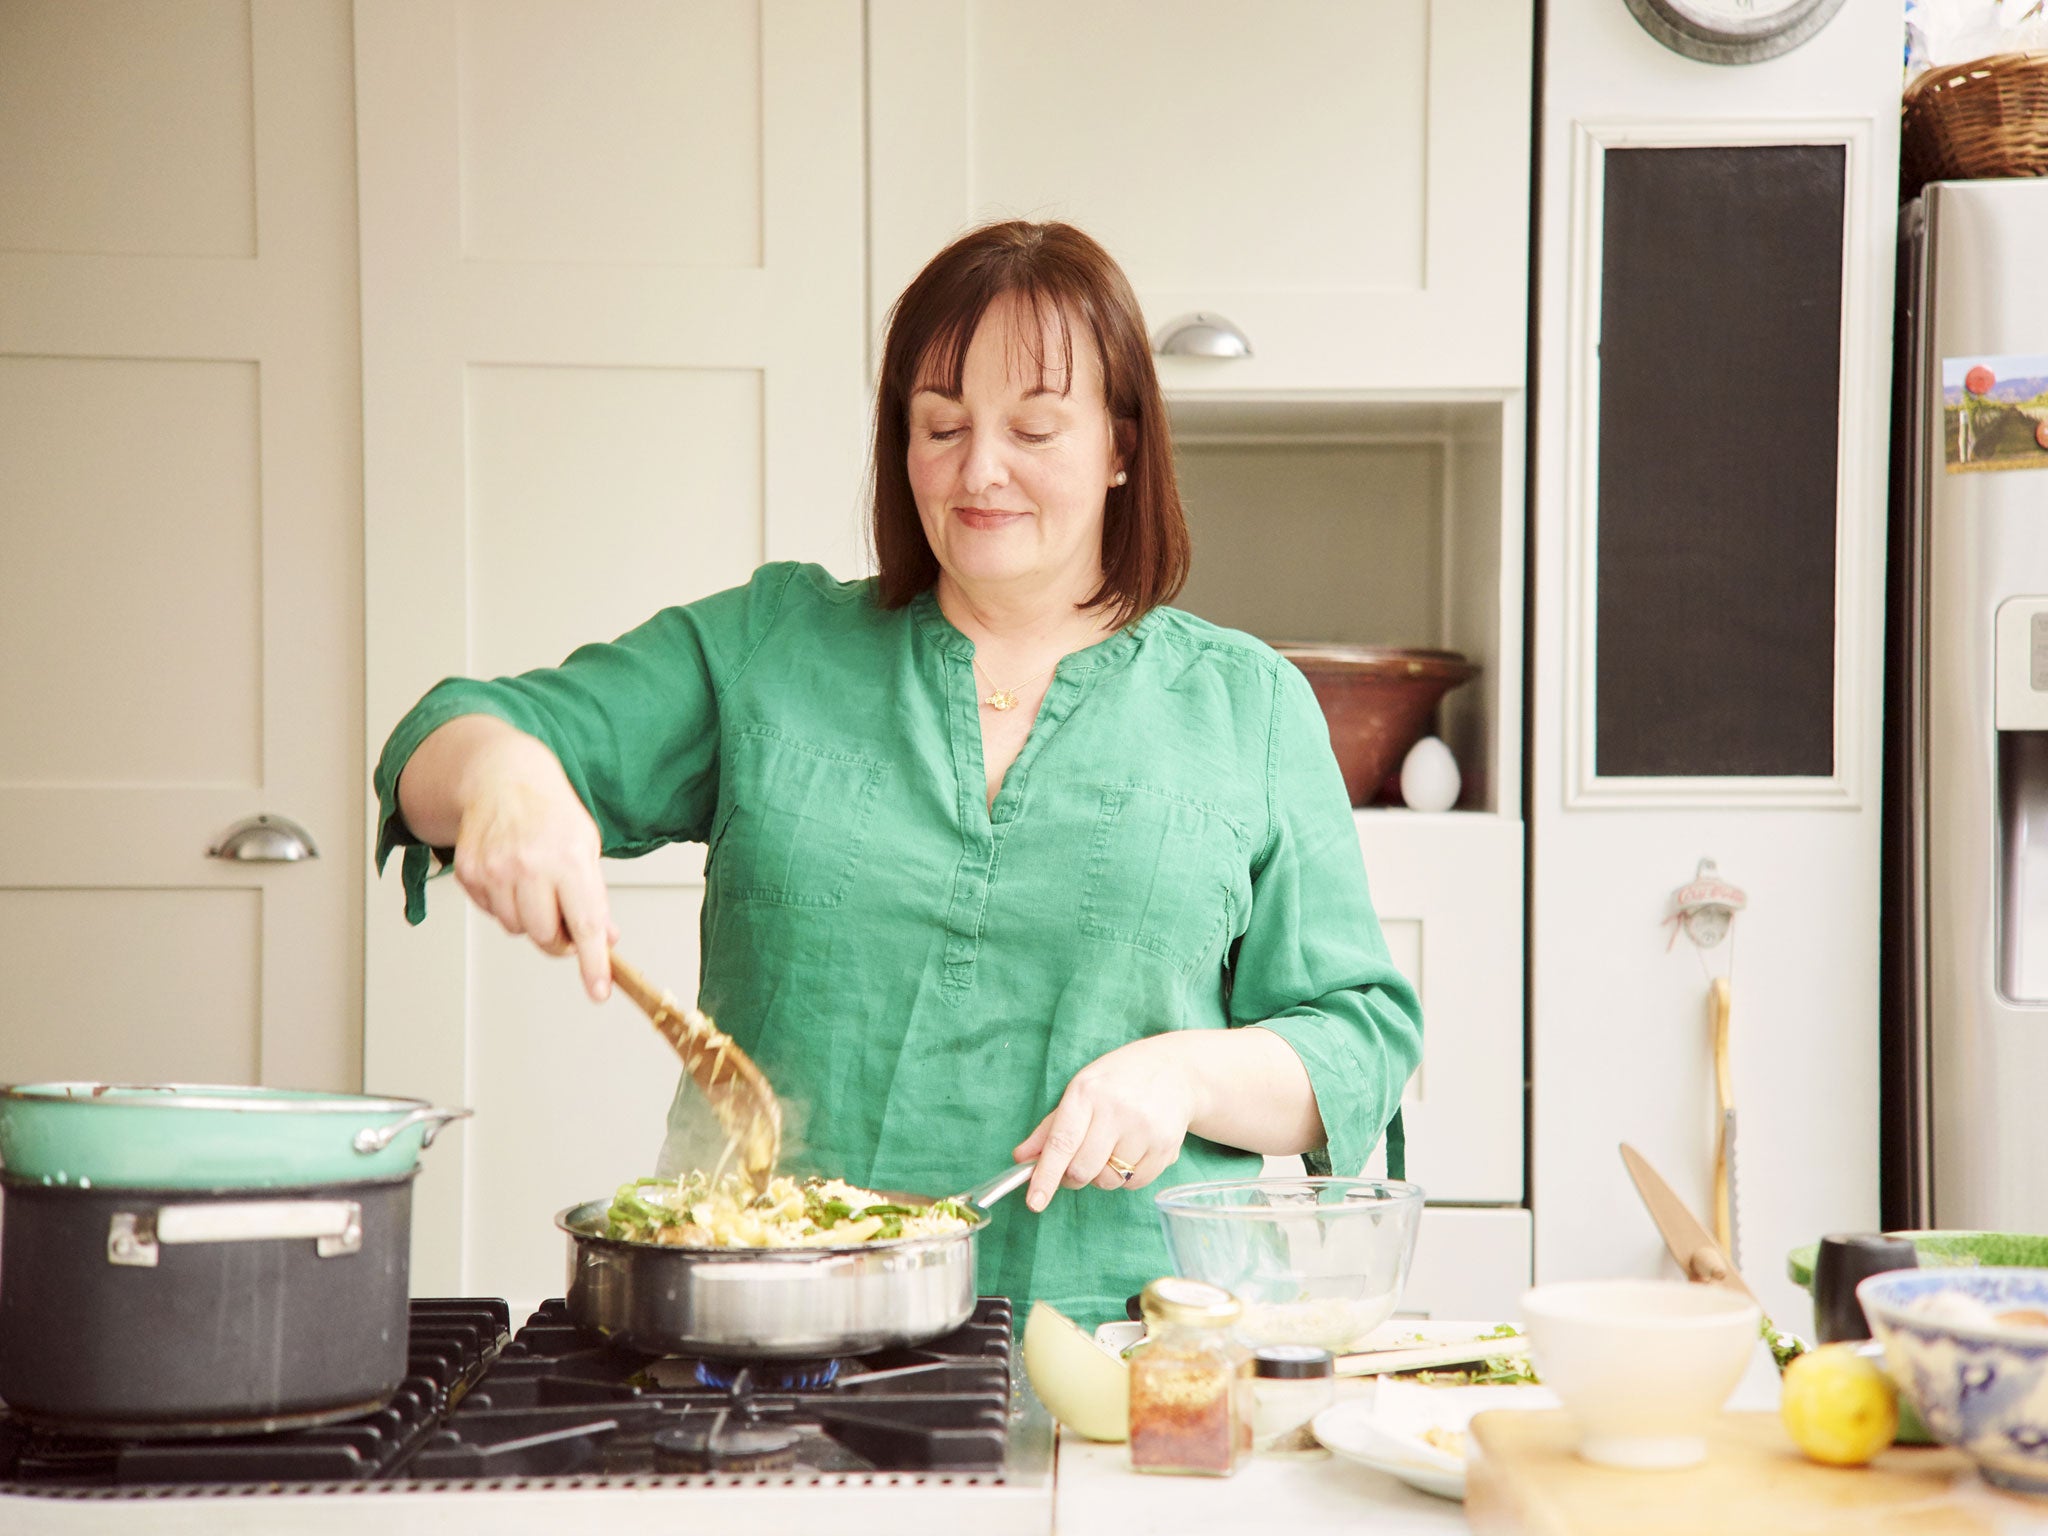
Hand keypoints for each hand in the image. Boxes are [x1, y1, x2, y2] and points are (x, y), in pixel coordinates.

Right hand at [445, 733, 617, 999]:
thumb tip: (606, 939)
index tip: (598, 992)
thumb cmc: (552, 814)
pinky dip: (505, 904)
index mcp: (571, 859)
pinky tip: (511, 875)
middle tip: (563, 914)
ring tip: (535, 883)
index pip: (585, 924)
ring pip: (517, 930)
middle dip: (559, 938)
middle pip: (545, 937)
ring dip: (530, 919)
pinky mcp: (470, 873)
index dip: (593, 963)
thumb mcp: (587, 847)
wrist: (504, 778)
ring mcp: (496, 870)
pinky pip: (492, 913)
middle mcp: (531, 866)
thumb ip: (595, 896)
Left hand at [1013, 1035, 1207, 1210]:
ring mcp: (1145, 1129)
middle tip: (1078, 1162)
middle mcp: (1117, 1110)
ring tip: (1111, 1148)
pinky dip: (1127, 1177)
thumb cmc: (1118, 1081)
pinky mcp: (1166, 1147)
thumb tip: (1022, 1159)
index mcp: (1087, 1092)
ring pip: (1109, 1180)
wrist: (1175, 1070)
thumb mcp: (1080, 1090)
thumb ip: (1049, 1128)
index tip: (1034, 1202)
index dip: (1046, 1176)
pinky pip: (1135, 1183)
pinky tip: (1133, 1150)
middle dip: (1074, 1176)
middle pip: (1083, 1170)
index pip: (1061, 1142)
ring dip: (1103, 1175)